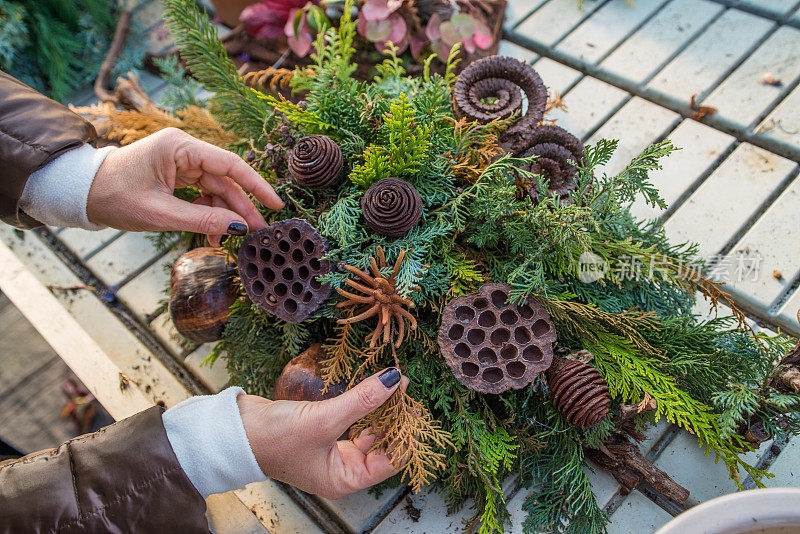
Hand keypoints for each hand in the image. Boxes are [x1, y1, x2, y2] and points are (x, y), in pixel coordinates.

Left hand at [86, 128, 283, 242]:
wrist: (82, 193)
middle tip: (258, 233)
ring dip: (224, 215)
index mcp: (179, 146)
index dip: (256, 185)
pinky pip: (203, 194)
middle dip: (241, 207)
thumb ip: (203, 219)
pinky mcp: (177, 174)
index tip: (275, 204)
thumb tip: (241, 227)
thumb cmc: (114, 196)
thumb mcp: (160, 213)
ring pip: (216, 189)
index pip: (229, 164)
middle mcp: (184, 149)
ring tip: (225, 240)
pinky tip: (211, 232)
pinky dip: (209, 213)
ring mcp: (181, 161)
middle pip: (225, 180)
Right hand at [237, 368, 405, 499]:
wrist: (235, 430)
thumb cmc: (274, 439)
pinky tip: (372, 388)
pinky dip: (362, 403)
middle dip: (394, 417)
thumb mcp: (325, 419)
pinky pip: (352, 417)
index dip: (405, 435)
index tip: (414, 407)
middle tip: (406, 391)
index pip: (390, 461)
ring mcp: (331, 448)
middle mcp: (340, 467)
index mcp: (344, 479)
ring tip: (394, 385)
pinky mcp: (322, 429)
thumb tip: (394, 380)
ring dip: (379, 407)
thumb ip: (363, 400)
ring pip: (367, 428)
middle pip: (381, 443)